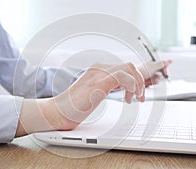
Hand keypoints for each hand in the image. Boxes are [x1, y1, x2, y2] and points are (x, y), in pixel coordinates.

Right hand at [16, 62, 144, 135]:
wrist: (56, 112)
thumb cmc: (72, 107)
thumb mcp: (94, 94)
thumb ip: (106, 86)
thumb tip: (121, 87)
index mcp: (98, 70)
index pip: (123, 67)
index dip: (136, 78)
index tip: (139, 91)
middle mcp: (99, 68)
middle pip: (129, 66)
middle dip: (140, 81)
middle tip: (139, 97)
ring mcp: (98, 74)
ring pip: (129, 68)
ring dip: (138, 84)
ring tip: (136, 98)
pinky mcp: (98, 83)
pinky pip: (123, 77)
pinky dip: (132, 86)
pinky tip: (129, 98)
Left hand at [139, 60, 171, 86]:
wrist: (135, 79)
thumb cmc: (143, 71)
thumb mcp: (154, 66)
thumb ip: (163, 63)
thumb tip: (170, 60)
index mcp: (153, 63)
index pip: (162, 65)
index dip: (165, 69)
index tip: (165, 72)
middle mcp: (151, 69)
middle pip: (161, 72)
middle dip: (161, 75)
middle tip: (159, 77)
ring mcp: (149, 75)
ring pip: (157, 78)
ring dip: (156, 80)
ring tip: (152, 80)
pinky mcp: (147, 81)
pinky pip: (153, 82)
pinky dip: (152, 83)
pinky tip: (149, 82)